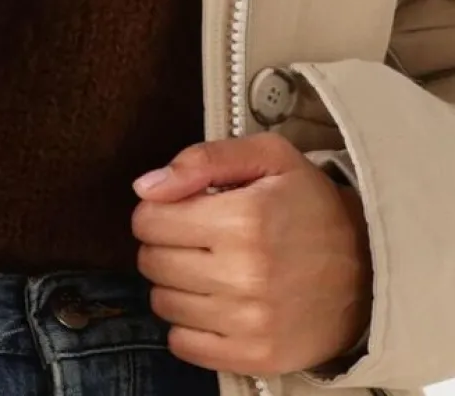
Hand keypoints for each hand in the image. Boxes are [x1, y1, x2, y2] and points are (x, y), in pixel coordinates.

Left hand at [130, 132, 372, 376]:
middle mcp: (245, 274)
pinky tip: (213, 303)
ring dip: (174, 283)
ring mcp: (251, 321)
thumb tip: (146, 187)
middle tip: (195, 237)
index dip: (157, 210)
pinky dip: (187, 324)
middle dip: (163, 244)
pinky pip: (183, 345)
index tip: (179, 209)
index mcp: (244, 218)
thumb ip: (203, 159)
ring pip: (163, 302)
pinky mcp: (257, 357)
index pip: (149, 220)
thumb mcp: (268, 157)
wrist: (369, 270)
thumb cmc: (311, 205)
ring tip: (208, 267)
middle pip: (151, 261)